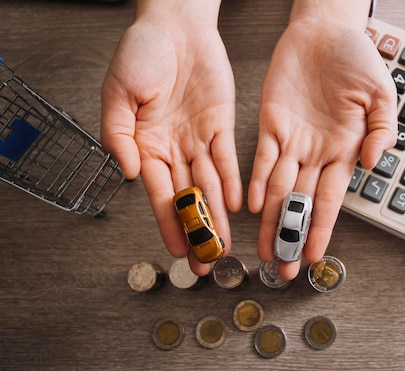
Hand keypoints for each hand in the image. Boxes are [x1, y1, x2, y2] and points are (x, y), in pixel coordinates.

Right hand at [101, 0, 241, 275]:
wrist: (175, 24)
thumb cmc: (141, 52)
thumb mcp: (117, 93)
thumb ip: (118, 135)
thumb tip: (127, 174)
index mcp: (144, 145)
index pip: (159, 195)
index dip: (169, 224)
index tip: (177, 252)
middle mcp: (174, 148)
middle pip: (187, 198)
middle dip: (197, 231)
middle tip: (207, 262)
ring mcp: (198, 139)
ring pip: (210, 185)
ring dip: (217, 215)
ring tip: (226, 244)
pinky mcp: (221, 124)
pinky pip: (227, 158)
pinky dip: (232, 181)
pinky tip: (237, 205)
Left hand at [248, 1, 396, 278]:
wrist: (325, 31)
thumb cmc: (356, 58)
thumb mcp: (381, 94)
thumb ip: (381, 130)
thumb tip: (372, 162)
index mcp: (345, 150)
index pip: (330, 200)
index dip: (321, 228)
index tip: (314, 255)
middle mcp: (317, 153)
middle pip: (301, 203)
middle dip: (291, 236)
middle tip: (282, 267)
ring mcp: (292, 141)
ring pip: (279, 189)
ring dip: (270, 220)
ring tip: (263, 248)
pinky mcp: (271, 124)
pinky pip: (263, 159)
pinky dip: (258, 182)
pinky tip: (253, 205)